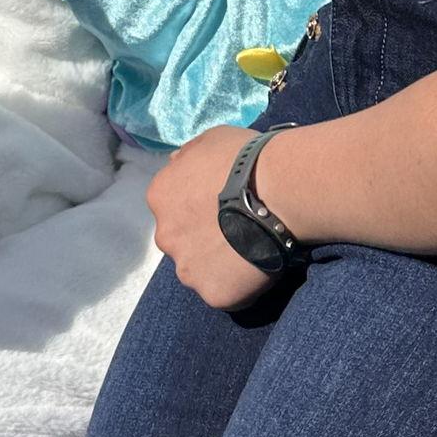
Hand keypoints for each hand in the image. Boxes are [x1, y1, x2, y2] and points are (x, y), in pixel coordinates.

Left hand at [147, 124, 275, 311]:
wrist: (276, 190)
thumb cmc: (244, 158)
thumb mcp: (207, 141)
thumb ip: (187, 159)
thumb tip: (177, 166)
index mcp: (160, 197)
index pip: (172, 209)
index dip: (198, 208)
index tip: (221, 206)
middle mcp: (165, 236)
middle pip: (182, 242)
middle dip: (203, 238)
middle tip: (237, 229)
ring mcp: (188, 269)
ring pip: (200, 271)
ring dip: (219, 264)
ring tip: (250, 251)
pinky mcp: (213, 294)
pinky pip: (225, 293)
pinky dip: (239, 285)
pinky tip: (258, 268)